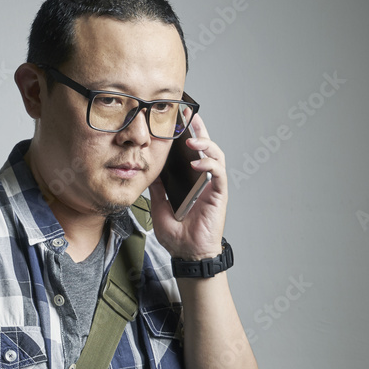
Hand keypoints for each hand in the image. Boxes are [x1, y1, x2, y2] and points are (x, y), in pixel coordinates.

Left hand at [148, 114, 227, 260]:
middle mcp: (203, 180)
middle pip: (205, 147)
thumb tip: (149, 170)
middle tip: (190, 114)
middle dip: (199, 129)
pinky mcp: (218, 194)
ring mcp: (212, 185)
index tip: (176, 121)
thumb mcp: (159, 207)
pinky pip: (218, 173)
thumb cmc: (177, 235)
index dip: (186, 136)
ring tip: (191, 138)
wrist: (187, 254)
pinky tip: (197, 162)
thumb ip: (157, 188)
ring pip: (215, 155)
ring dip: (205, 143)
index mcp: (190, 181)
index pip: (190, 153)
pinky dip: (208, 164)